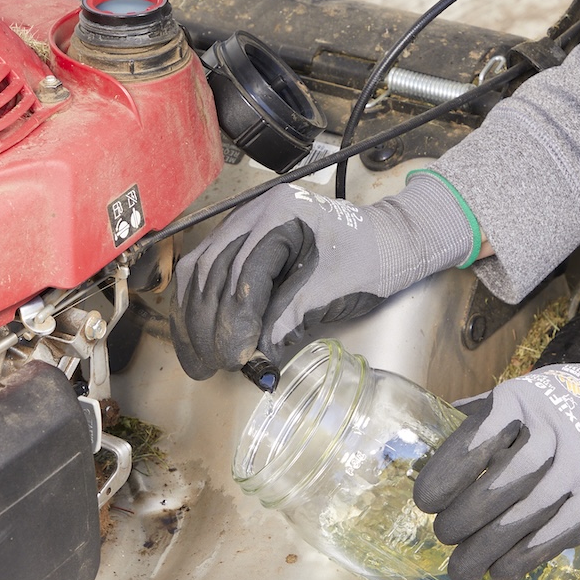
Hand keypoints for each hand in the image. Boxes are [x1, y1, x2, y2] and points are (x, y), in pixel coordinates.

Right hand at [171, 174, 474, 378]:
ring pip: (199, 274)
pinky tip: (195, 338)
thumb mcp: (334, 293)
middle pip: (211, 272)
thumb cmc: (369, 261)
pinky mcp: (238, 242)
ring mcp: (241, 225)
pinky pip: (204, 274)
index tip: (234, 359)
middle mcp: (252, 213)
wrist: (386, 242)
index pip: (242, 273)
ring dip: (193, 321)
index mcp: (280, 215)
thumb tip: (255, 359)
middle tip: (214, 366)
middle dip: (208, 326)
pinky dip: (196, 308)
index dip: (233, 322)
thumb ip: (289, 321)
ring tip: (199, 362)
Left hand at [413, 345, 579, 579]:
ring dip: (487, 549)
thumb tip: (426, 436)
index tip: (425, 500)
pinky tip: (500, 572)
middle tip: (442, 534)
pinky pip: (556, 534)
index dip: (446, 475)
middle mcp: (550, 433)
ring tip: (460, 568)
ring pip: (525, 517)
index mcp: (520, 401)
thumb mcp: (521, 393)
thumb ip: (480, 416)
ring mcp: (578, 468)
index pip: (475, 441)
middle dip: (464, 517)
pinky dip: (525, 557)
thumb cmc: (559, 405)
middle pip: (499, 486)